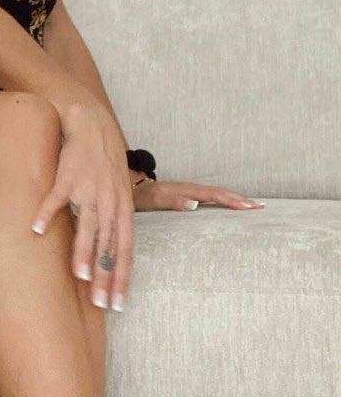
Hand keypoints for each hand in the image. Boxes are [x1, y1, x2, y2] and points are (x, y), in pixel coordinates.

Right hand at [30, 98, 133, 309]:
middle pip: (109, 245)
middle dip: (106, 276)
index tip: (118, 303)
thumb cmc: (104, 162)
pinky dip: (46, 213)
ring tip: (80, 277)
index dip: (122, 277)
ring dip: (85, 252)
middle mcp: (109, 202)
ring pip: (89, 226)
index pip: (125, 250)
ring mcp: (89, 190)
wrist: (92, 125)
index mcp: (123, 208)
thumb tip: (109, 254)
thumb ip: (113, 221)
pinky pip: (56, 198)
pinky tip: (37, 229)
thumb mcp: (118, 192)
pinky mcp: (68, 177)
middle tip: (102, 304)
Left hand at [132, 180, 264, 212]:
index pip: (215, 195)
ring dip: (237, 199)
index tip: (249, 207)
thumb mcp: (154, 201)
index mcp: (187, 190)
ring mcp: (192, 191)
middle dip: (242, 199)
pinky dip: (226, 200)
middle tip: (262, 207)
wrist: (133, 190)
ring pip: (219, 194)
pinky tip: (234, 206)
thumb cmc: (142, 198)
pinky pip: (212, 197)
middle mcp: (192, 189)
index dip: (232, 201)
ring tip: (255, 206)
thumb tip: (195, 205)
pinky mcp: (189, 196)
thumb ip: (172, 202)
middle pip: (221, 192)